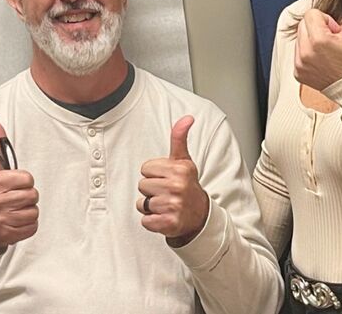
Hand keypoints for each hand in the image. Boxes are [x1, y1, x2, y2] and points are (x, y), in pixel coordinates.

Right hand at [0, 119, 38, 253]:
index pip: (27, 178)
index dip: (23, 182)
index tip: (13, 185)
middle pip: (32, 195)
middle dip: (26, 197)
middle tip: (14, 199)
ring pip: (34, 212)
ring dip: (27, 212)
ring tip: (14, 211)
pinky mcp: (6, 235)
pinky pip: (32, 227)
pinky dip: (27, 226)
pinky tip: (15, 222)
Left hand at [137, 115, 208, 246]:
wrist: (199, 216)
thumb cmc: (187, 185)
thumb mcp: (184, 161)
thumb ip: (180, 138)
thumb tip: (187, 118)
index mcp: (180, 170)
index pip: (145, 169)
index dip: (154, 174)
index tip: (167, 179)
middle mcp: (178, 187)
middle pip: (142, 185)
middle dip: (151, 190)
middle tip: (167, 193)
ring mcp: (173, 206)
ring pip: (142, 203)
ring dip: (151, 207)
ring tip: (166, 205)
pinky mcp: (168, 224)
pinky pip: (145, 220)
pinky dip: (151, 221)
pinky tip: (164, 217)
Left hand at [294, 0, 341, 93]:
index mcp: (319, 40)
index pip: (311, 14)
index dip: (326, 20)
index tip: (335, 32)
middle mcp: (305, 52)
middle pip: (303, 25)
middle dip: (317, 28)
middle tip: (332, 41)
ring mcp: (300, 64)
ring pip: (299, 39)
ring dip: (311, 41)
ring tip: (327, 52)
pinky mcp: (297, 73)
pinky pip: (297, 54)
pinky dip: (307, 54)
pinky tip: (322, 61)